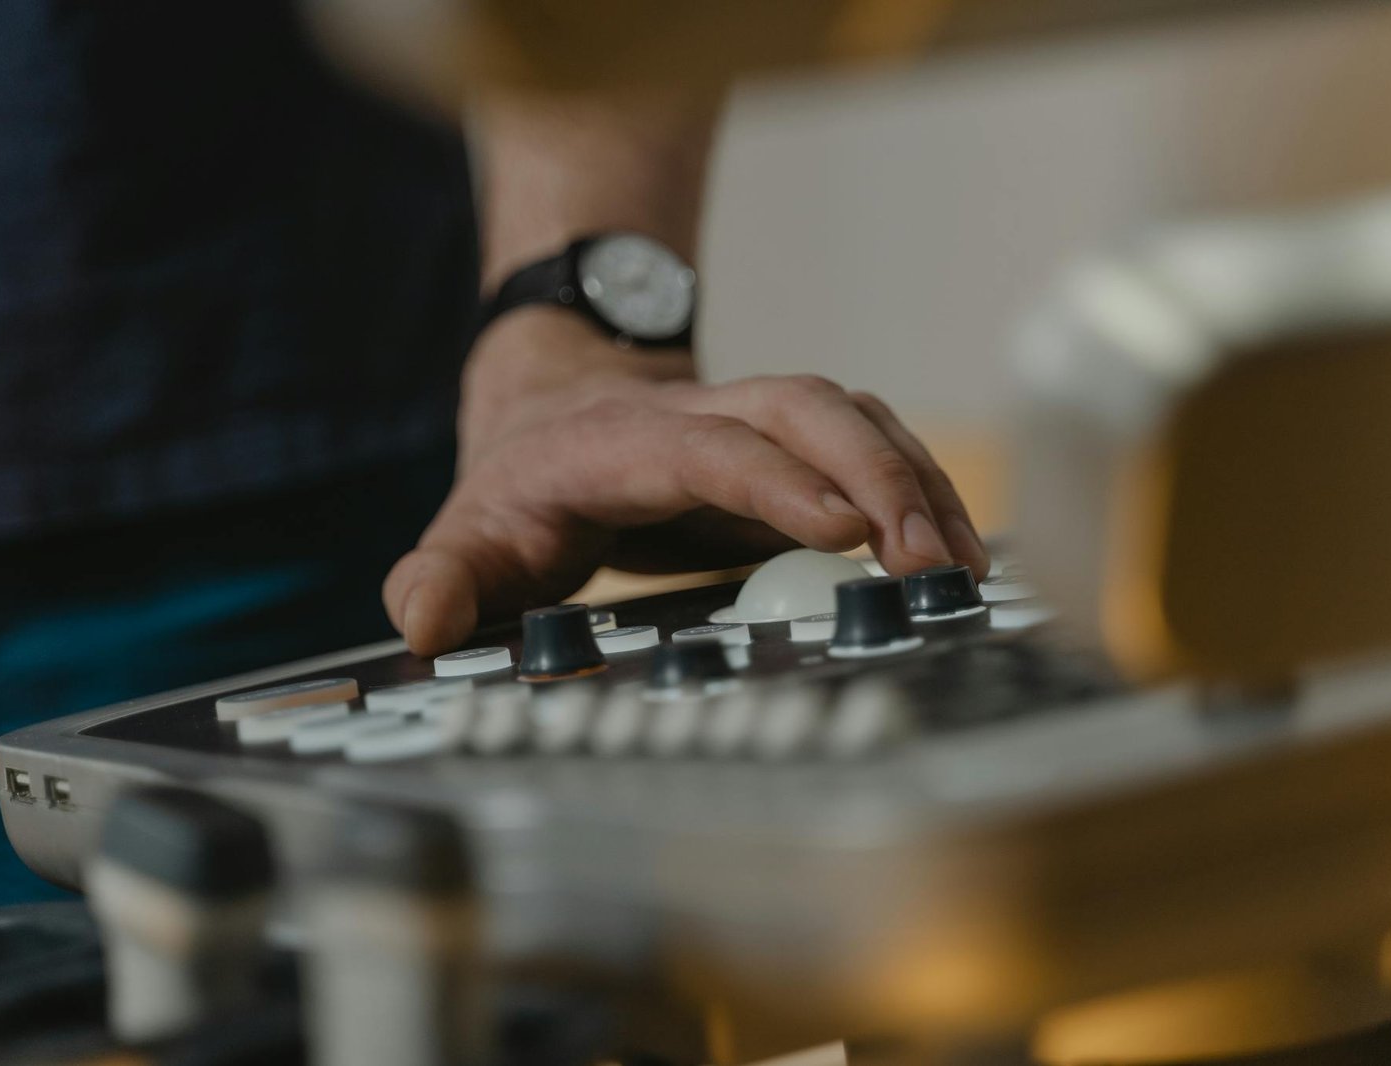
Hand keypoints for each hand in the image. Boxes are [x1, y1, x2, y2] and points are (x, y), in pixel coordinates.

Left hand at [383, 310, 989, 654]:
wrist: (556, 408)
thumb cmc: (520, 485)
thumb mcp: (466, 533)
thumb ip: (441, 577)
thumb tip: (427, 622)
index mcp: (620, 442)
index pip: (707, 445)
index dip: (774, 482)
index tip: (838, 531)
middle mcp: (700, 414)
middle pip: (803, 407)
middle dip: (875, 475)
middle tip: (928, 564)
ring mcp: (753, 422)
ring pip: (850, 416)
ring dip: (915, 479)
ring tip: (963, 565)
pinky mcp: (790, 447)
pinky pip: (870, 443)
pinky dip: (920, 484)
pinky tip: (957, 546)